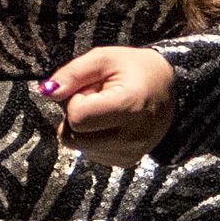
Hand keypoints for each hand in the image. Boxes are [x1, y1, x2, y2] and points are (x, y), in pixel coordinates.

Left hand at [40, 47, 175, 167]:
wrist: (171, 88)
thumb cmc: (135, 69)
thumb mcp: (103, 59)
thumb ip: (72, 74)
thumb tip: (47, 92)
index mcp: (128, 107)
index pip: (76, 118)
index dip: (76, 100)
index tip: (92, 88)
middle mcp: (131, 138)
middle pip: (73, 137)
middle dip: (76, 115)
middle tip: (97, 98)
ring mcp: (130, 153)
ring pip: (79, 146)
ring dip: (84, 127)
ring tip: (106, 109)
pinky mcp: (126, 161)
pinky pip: (91, 153)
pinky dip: (94, 137)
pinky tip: (111, 122)